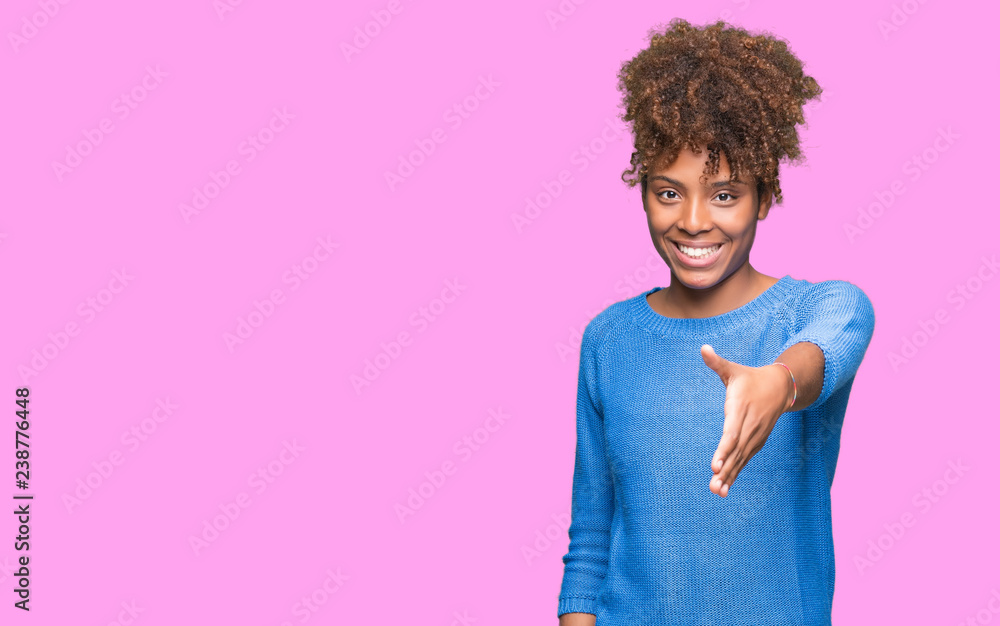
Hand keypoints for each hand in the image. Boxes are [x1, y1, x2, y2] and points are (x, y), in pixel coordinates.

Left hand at [700, 344, 791, 497]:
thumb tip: (703, 348)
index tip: (715, 464)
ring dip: (729, 477)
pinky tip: (724, 489)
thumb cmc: (749, 378)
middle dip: (725, 470)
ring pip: (740, 460)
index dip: (723, 450)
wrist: (781, 387)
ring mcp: (754, 437)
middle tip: (713, 486)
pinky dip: (735, 474)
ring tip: (717, 492)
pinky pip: (744, 461)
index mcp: (740, 410)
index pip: (731, 434)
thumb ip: (717, 362)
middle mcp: (749, 427)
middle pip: (735, 452)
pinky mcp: (756, 443)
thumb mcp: (733, 369)